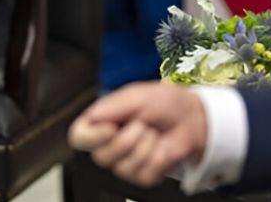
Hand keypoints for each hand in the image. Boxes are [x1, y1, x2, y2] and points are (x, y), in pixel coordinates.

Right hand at [69, 81, 207, 186]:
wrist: (191, 117)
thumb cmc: (165, 102)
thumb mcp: (136, 96)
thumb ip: (111, 106)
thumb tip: (91, 117)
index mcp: (102, 121)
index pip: (78, 137)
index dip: (92, 136)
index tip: (111, 127)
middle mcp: (110, 143)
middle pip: (101, 156)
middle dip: (126, 140)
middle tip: (142, 124)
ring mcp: (125, 161)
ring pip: (123, 168)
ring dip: (144, 147)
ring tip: (153, 133)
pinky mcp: (143, 174)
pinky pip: (143, 174)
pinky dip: (157, 158)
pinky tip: (160, 146)